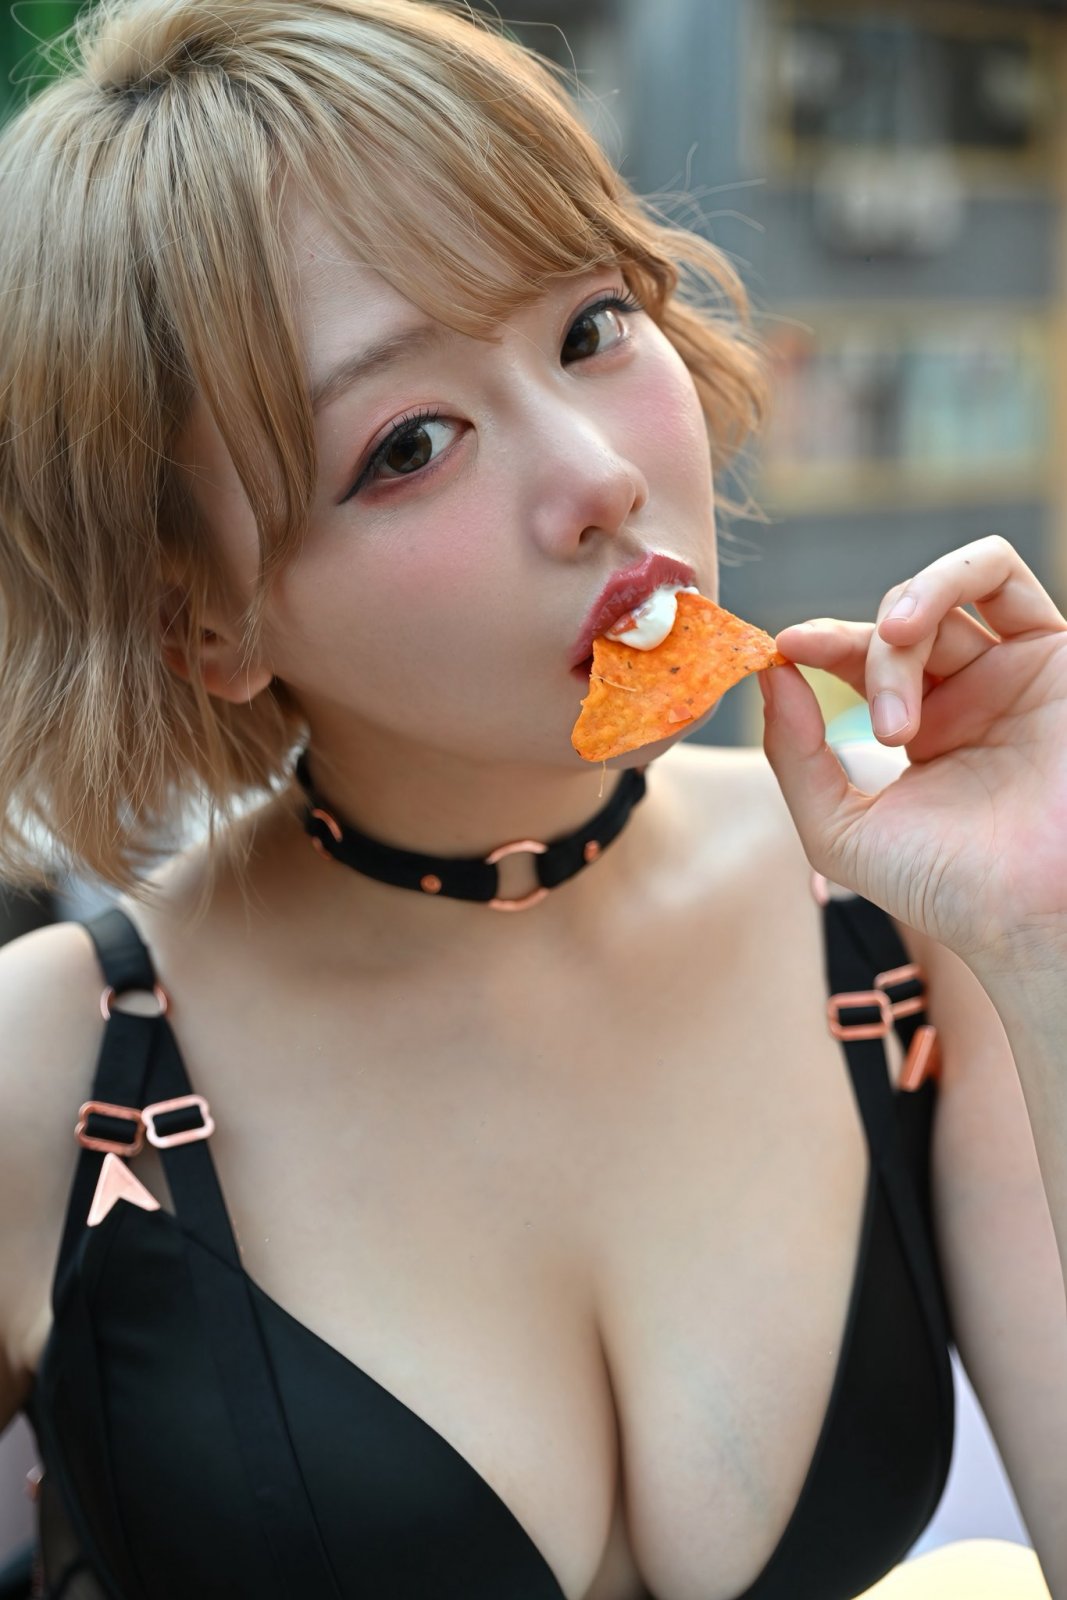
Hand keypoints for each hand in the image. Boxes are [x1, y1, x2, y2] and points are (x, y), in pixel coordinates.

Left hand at [761, 536, 1066, 975]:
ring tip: (894, 646)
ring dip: (904, 608)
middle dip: (866, 654)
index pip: (856, 658)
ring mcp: (1009, 669)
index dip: (818, 642)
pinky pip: (1001, 574)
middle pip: (894, 627)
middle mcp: (965, 693)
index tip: (783, 649)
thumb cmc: (944, 888)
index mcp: (918, 728)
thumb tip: (770, 674)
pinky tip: (911, 627)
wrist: (1029, 914)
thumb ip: (795, 755)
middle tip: (886, 728)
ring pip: (942, 591)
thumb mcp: (839, 829)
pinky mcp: (1056, 655)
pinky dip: (948, 577)